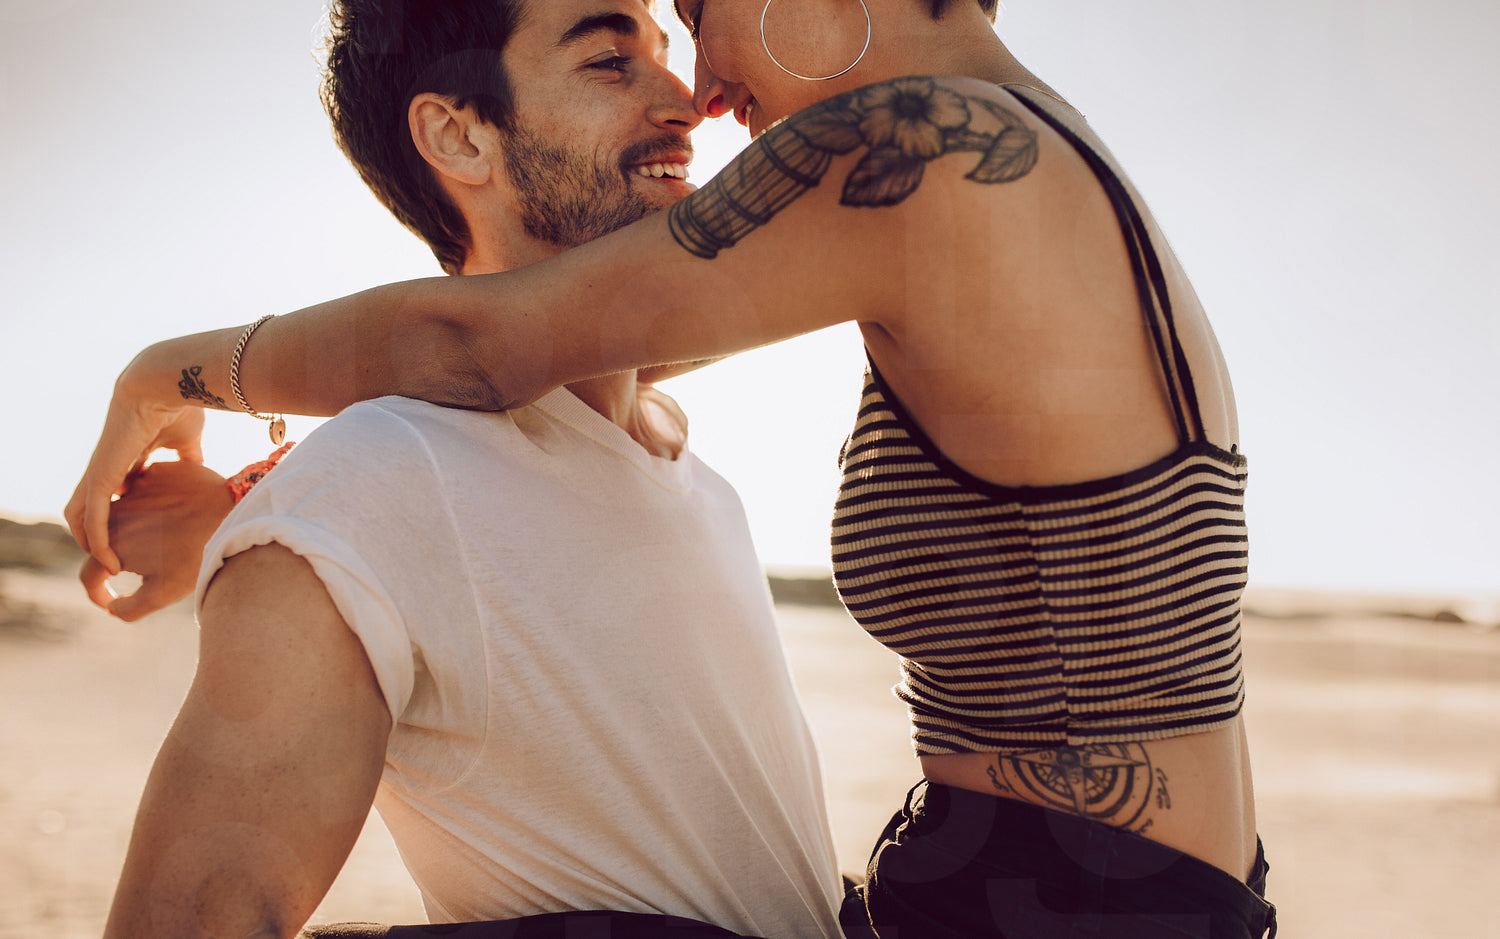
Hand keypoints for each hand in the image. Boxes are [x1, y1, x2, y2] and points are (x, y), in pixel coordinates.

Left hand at [64, 388, 205, 575]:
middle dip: (102, 533)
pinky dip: (98, 542)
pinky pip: (92, 518)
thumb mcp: (187, 439)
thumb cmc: (178, 406)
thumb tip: (199, 466)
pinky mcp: (101, 478)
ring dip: (92, 542)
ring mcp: (101, 472)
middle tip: (121, 557)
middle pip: (90, 507)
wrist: (164, 386)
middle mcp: (108, 466)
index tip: (141, 539)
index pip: (115, 493)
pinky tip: (110, 562)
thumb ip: (189, 456)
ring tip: (110, 565)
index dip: (124, 516)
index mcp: (127, 457)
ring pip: (81, 516)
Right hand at [78, 460, 231, 620]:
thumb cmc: (196, 557)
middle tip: (142, 570)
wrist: (230, 516)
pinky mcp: (156, 472)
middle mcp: (114, 513)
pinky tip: (178, 517)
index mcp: (110, 544)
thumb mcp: (162, 593)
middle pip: (105, 543)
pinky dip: (156, 506)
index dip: (98, 594)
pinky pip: (148, 493)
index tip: (112, 602)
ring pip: (125, 514)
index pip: (89, 574)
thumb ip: (129, 608)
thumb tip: (111, 609)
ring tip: (163, 544)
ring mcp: (135, 489)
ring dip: (134, 531)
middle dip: (117, 560)